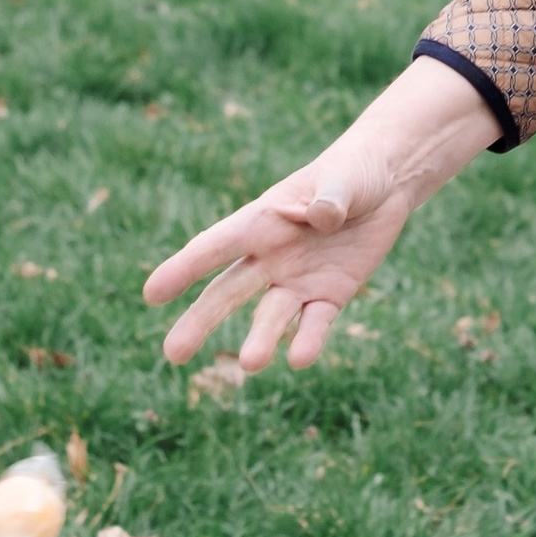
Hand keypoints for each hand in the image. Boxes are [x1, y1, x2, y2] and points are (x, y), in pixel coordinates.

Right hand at [144, 60, 498, 370]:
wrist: (384, 183)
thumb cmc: (351, 173)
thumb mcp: (342, 180)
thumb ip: (330, 199)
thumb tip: (322, 216)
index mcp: (261, 221)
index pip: (214, 247)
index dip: (183, 269)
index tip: (151, 295)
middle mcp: (270, 255)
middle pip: (227, 292)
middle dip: (200, 321)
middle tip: (173, 354)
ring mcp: (298, 279)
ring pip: (270, 315)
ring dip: (260, 338)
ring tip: (250, 363)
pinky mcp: (330, 294)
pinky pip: (315, 322)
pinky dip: (309, 340)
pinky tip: (300, 360)